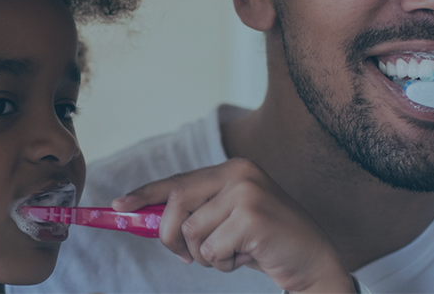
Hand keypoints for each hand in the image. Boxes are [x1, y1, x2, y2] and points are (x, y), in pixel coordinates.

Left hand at [114, 158, 355, 293]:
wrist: (314, 262)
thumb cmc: (267, 244)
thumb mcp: (229, 222)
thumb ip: (198, 214)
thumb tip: (150, 220)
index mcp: (233, 169)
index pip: (179, 180)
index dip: (145, 194)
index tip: (118, 206)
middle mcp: (239, 174)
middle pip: (177, 203)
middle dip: (169, 235)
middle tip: (184, 256)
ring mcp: (247, 193)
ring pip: (192, 232)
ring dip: (204, 256)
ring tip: (231, 255)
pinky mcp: (252, 218)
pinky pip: (211, 249)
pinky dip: (222, 264)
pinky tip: (245, 259)